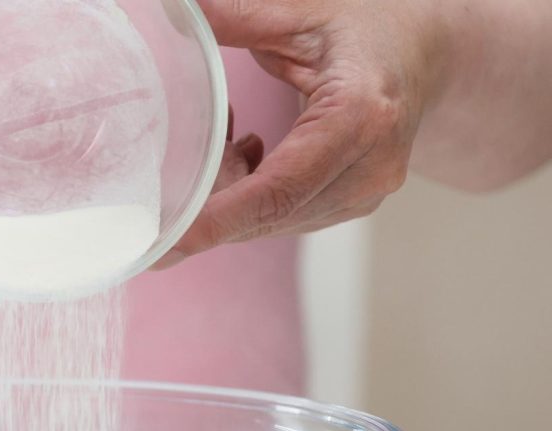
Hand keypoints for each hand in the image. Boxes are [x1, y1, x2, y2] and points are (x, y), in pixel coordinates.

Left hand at [158, 0, 442, 266]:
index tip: (171, 241)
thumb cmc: (370, 27)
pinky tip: (248, 152)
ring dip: (229, 194)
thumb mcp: (303, 10)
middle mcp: (368, 169)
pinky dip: (248, 196)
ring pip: (268, 221)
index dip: (220, 219)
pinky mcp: (351, 206)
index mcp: (359, 117)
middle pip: (266, 213)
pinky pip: (281, 217)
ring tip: (230, 137)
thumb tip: (166, 9)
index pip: (277, 189)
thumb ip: (235, 14)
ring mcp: (363, 195)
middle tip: (168, 174)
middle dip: (208, 204)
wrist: (429, 53)